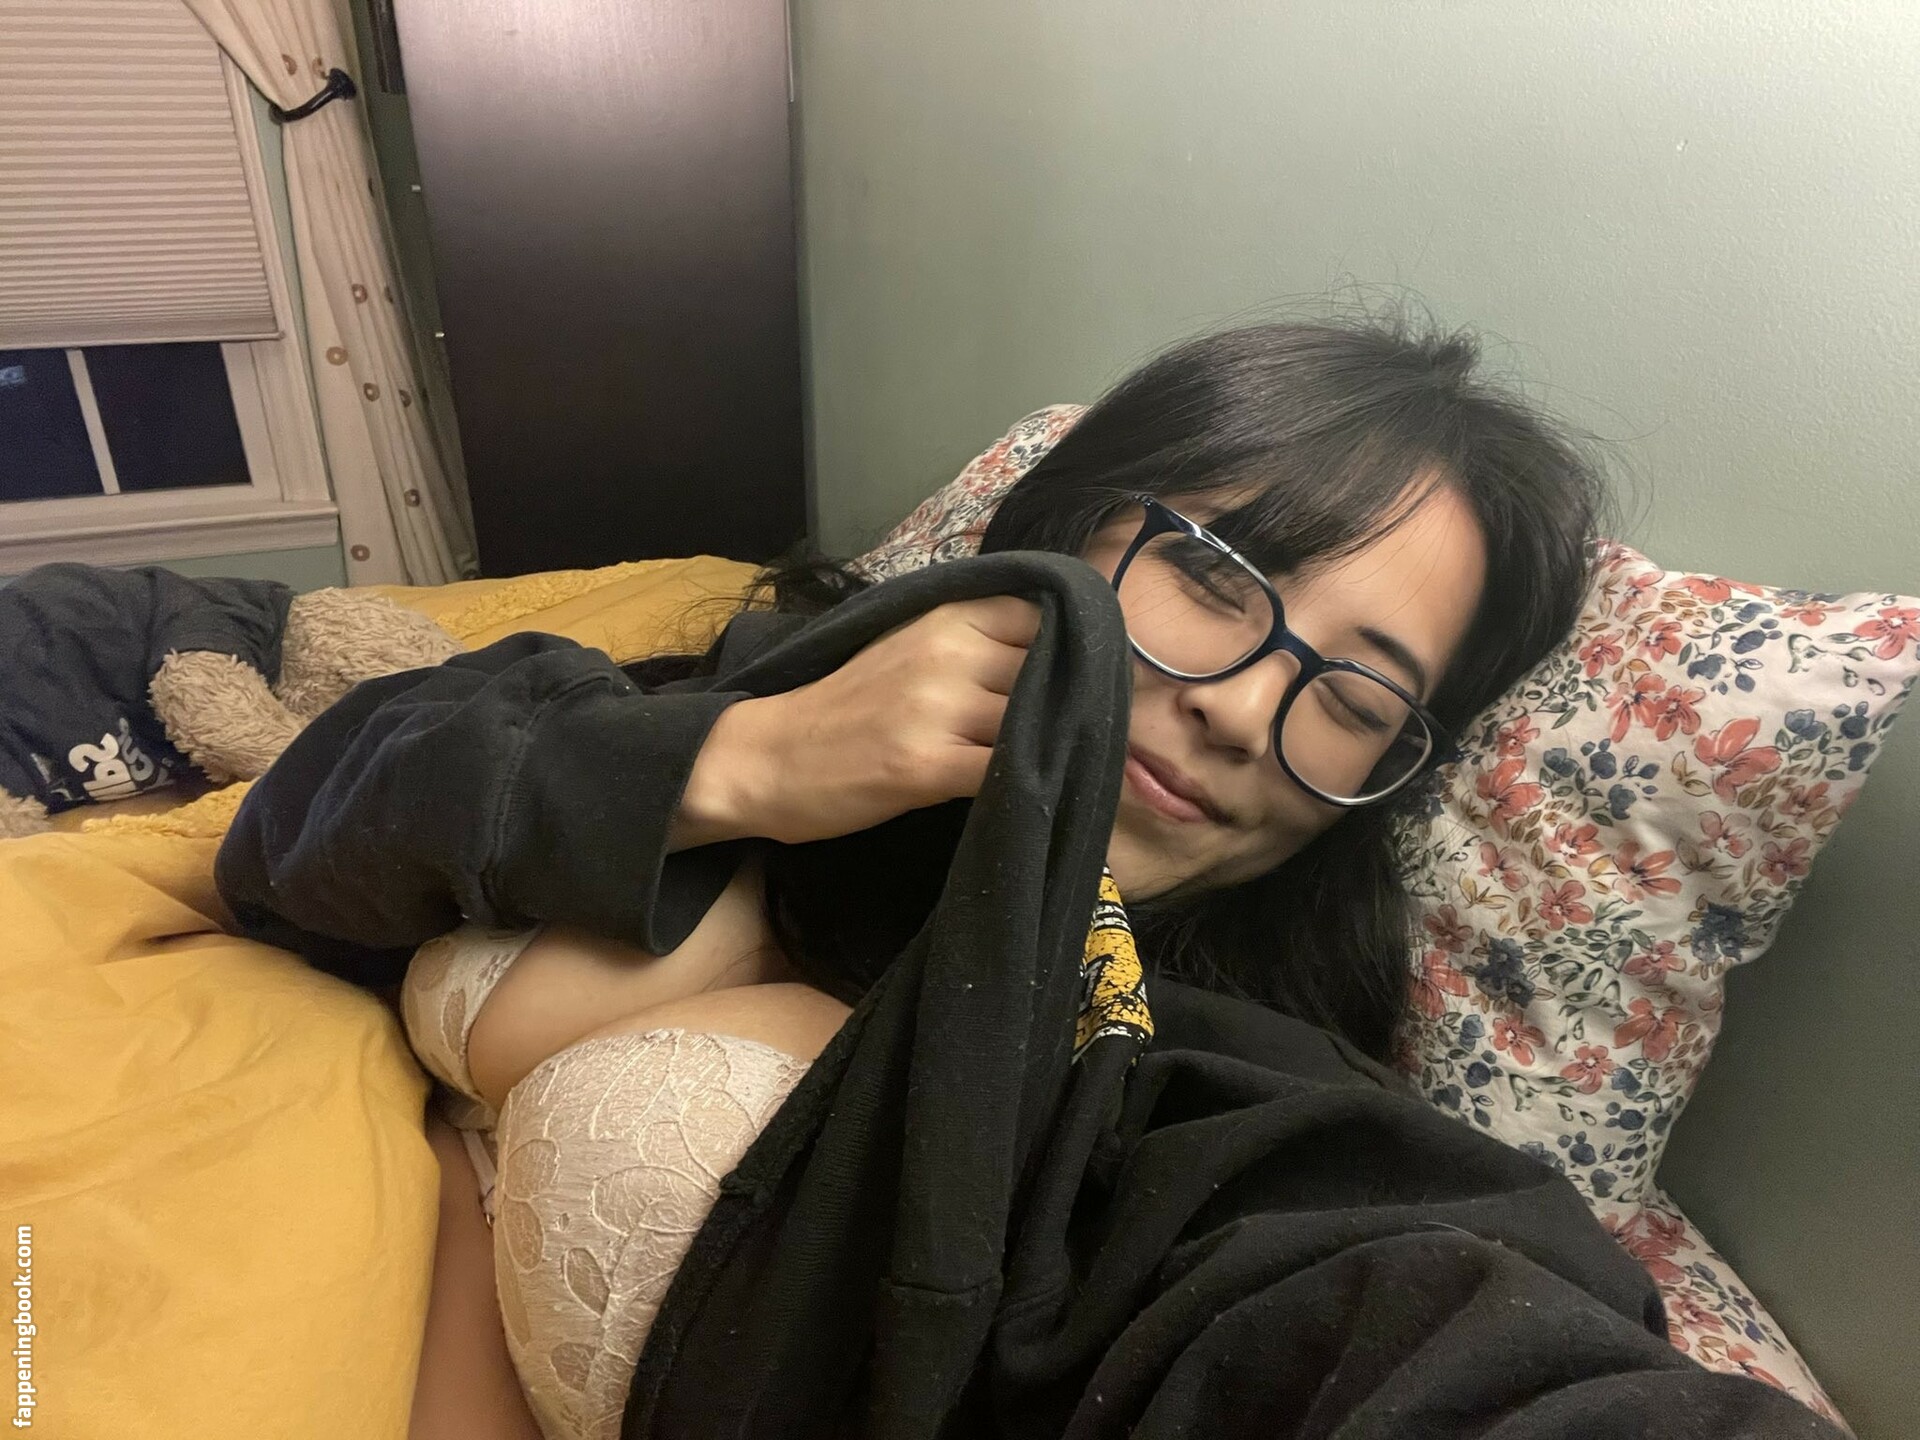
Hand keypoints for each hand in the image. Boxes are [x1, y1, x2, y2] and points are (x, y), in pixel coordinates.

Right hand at [672, 596, 1041, 847]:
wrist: (766, 757)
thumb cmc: (842, 709)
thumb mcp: (906, 649)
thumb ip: (970, 644)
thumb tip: (1051, 656)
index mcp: (946, 618)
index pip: (1041, 616)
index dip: (1069, 651)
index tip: (1077, 682)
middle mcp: (947, 653)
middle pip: (1048, 670)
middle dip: (1071, 704)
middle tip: (1081, 736)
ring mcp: (936, 708)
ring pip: (1036, 720)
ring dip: (1056, 748)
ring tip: (1065, 769)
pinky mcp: (926, 765)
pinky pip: (1006, 770)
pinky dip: (1030, 784)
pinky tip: (1034, 796)